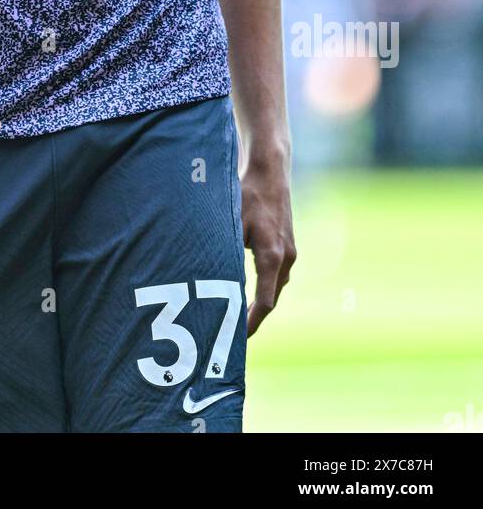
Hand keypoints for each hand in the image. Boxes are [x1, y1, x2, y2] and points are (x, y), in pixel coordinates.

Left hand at [240, 148, 295, 335]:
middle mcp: (285, 257)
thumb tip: (217, 279)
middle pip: (271, 298)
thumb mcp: (232, 223)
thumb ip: (228, 252)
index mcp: (272, 256)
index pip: (265, 302)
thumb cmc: (247, 194)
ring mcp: (290, 251)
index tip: (239, 337)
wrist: (270, 171)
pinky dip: (265, 285)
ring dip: (261, 301)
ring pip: (275, 286)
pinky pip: (277, 274)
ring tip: (239, 314)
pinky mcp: (287, 244)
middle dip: (255, 316)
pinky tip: (249, 288)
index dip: (252, 322)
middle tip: (234, 332)